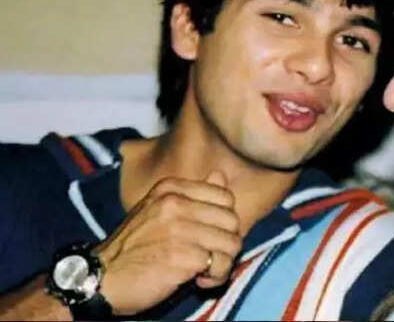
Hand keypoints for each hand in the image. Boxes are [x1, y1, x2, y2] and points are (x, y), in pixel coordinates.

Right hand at [94, 171, 241, 315]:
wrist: (100, 278)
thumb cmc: (134, 246)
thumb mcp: (158, 209)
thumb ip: (193, 194)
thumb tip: (220, 175)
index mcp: (171, 188)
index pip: (225, 197)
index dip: (224, 221)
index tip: (209, 236)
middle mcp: (175, 204)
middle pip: (232, 221)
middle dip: (227, 244)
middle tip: (209, 257)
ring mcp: (178, 229)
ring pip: (232, 244)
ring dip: (223, 263)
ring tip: (204, 270)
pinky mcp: (181, 256)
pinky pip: (220, 265)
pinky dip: (215, 277)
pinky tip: (198, 280)